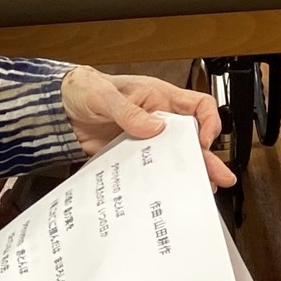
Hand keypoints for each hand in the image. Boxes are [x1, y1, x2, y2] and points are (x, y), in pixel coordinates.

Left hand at [61, 66, 235, 190]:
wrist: (59, 109)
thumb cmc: (84, 89)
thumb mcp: (105, 96)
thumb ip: (129, 112)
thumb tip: (155, 127)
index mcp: (158, 96)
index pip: (198, 105)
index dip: (208, 122)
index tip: (203, 140)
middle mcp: (158, 118)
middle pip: (192, 138)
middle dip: (207, 158)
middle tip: (220, 177)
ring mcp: (146, 138)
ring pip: (174, 156)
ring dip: (188, 172)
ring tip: (204, 190)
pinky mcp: (132, 154)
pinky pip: (151, 168)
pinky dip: (160, 179)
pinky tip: (167, 191)